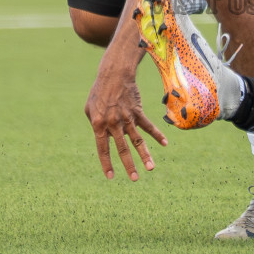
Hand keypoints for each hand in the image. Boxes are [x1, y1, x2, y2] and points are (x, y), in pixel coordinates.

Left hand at [84, 62, 167, 180]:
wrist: (113, 75)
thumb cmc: (99, 92)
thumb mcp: (90, 109)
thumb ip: (96, 125)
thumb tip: (104, 138)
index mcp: (99, 125)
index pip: (103, 149)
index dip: (107, 164)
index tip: (111, 177)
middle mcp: (113, 124)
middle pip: (123, 149)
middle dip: (129, 165)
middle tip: (134, 179)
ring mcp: (127, 118)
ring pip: (138, 141)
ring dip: (145, 155)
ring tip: (150, 168)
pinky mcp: (137, 112)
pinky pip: (148, 126)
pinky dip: (157, 135)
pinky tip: (164, 144)